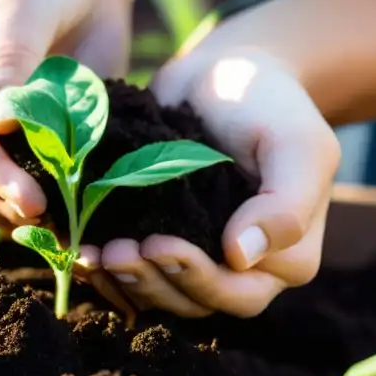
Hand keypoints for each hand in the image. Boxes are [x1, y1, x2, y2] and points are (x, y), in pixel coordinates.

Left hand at [77, 38, 340, 318]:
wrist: (225, 72)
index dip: (196, 280)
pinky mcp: (160, 237)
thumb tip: (242, 256)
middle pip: (193, 302)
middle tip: (113, 253)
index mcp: (284, 257)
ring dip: (123, 282)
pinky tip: (80, 250)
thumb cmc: (269, 103)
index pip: (239, 294)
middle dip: (151, 283)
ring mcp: (198, 256)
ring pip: (160, 295)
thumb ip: (286, 202)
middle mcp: (242, 269)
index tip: (158, 244)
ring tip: (91, 253)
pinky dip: (108, 270)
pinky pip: (135, 274)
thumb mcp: (296, 143)